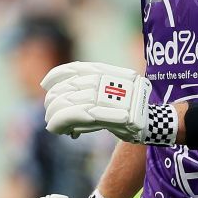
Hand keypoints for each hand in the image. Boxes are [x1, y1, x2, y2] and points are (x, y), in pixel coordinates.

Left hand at [41, 62, 175, 145]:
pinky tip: (55, 129)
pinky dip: (59, 123)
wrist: (152, 123)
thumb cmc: (132, 111)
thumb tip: (65, 101)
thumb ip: (94, 92)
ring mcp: (103, 97)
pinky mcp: (102, 114)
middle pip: (66, 88)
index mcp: (106, 72)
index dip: (56, 75)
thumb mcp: (115, 91)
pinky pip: (71, 116)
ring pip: (65, 103)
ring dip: (53, 115)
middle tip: (50, 113)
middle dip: (52, 101)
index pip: (75, 68)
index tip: (45, 84)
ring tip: (52, 124)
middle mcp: (103, 81)